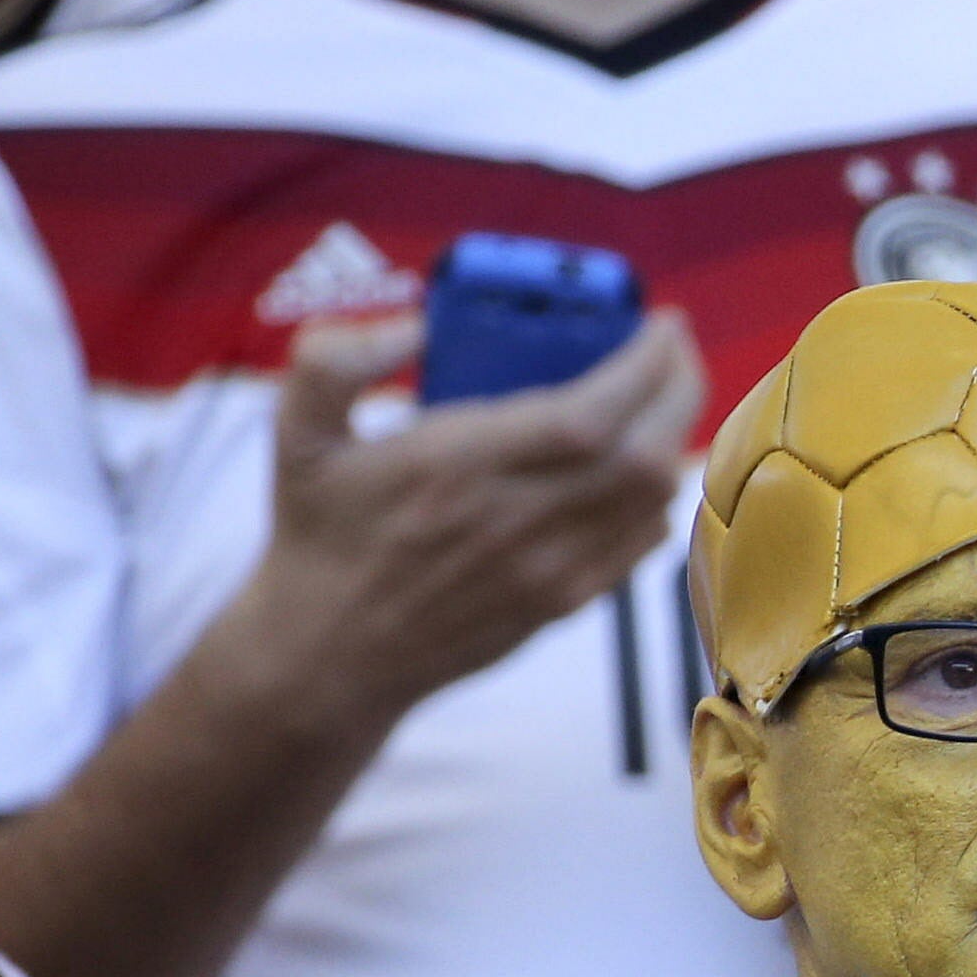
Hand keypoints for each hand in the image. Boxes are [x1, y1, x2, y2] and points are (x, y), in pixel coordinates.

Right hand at [240, 308, 700, 730]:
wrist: (329, 654)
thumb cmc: (319, 533)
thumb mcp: (296, 433)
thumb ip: (331, 360)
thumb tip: (416, 323)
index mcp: (456, 467)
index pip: (585, 415)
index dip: (643, 366)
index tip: (660, 324)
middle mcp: (513, 520)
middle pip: (643, 456)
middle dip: (680, 390)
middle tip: (673, 349)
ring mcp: (546, 570)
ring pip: (653, 501)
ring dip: (675, 438)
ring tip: (662, 395)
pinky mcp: (562, 603)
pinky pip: (641, 544)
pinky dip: (657, 496)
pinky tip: (639, 463)